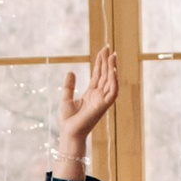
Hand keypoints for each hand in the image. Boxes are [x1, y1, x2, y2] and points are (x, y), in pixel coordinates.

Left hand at [55, 48, 118, 172]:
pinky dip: (114, 81)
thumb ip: (69, 86)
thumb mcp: (66, 98)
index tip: (104, 50)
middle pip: (105, 75)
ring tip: (112, 55)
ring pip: (110, 81)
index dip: (101, 62)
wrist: (68, 133)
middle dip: (107, 61)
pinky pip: (112, 92)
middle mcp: (98, 96)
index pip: (98, 74)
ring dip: (112, 68)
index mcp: (91, 93)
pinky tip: (113, 70)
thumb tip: (71, 72)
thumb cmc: (68, 120)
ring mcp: (102, 100)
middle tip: (109, 47)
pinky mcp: (103, 106)